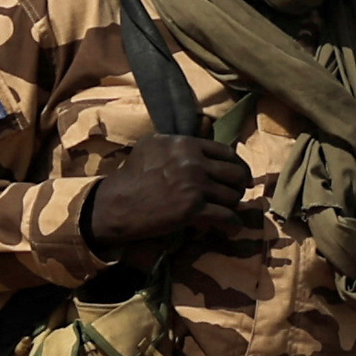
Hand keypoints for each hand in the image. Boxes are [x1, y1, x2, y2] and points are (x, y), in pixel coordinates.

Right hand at [81, 135, 263, 256]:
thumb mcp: (152, 146)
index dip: (237, 166)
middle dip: (238, 187)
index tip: (239, 177)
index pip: (227, 152)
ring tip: (225, 212)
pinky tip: (229, 228)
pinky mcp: (192, 208)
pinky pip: (227, 217)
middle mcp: (191, 161)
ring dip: (232, 207)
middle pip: (236, 174)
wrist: (115, 204)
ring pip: (233, 196)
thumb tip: (207, 127)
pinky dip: (232, 225)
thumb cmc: (132, 177)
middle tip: (233, 196)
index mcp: (184, 143)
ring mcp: (193, 184)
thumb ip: (179, 141)